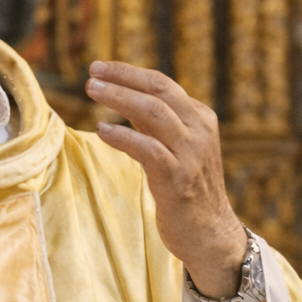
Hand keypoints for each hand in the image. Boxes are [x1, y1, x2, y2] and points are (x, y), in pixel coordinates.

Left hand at [85, 61, 246, 297]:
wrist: (209, 233)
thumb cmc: (188, 190)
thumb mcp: (176, 148)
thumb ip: (156, 125)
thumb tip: (124, 98)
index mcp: (201, 118)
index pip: (162, 84)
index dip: (129, 73)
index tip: (100, 68)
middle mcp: (200, 130)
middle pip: (159, 91)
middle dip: (123, 78)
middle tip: (91, 73)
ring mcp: (191, 153)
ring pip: (154, 112)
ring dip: (119, 98)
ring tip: (92, 91)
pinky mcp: (178, 178)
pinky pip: (148, 149)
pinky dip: (123, 137)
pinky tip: (103, 130)